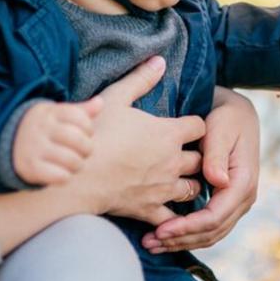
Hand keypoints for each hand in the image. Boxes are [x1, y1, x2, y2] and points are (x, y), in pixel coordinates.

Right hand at [12, 99, 101, 184]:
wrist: (4, 142)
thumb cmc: (42, 129)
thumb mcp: (56, 114)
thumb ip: (80, 110)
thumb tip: (100, 103)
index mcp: (49, 112)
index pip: (81, 118)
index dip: (88, 129)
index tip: (84, 133)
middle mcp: (41, 129)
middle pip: (80, 141)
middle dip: (87, 149)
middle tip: (81, 152)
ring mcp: (35, 148)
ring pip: (73, 161)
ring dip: (78, 165)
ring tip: (73, 163)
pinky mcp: (31, 167)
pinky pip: (61, 176)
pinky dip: (65, 177)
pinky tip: (60, 172)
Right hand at [67, 56, 206, 224]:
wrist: (79, 175)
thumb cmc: (96, 133)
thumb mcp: (115, 98)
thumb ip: (141, 79)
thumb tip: (160, 60)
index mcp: (169, 133)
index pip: (199, 126)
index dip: (195, 125)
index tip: (187, 127)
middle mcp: (173, 161)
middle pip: (200, 159)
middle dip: (196, 157)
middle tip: (187, 155)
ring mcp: (163, 188)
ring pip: (192, 189)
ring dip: (189, 185)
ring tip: (182, 182)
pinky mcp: (150, 210)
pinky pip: (172, 219)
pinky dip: (175, 220)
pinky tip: (173, 218)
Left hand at [143, 87, 260, 252]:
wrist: (237, 115)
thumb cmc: (226, 118)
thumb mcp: (220, 129)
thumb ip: (217, 154)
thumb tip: (217, 180)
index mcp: (243, 182)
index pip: (215, 216)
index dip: (187, 227)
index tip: (161, 229)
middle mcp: (243, 198)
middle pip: (211, 232)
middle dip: (180, 240)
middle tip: (149, 242)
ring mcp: (236, 204)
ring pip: (209, 235)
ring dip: (181, 242)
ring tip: (152, 244)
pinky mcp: (225, 204)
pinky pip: (207, 228)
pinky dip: (186, 235)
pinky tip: (163, 236)